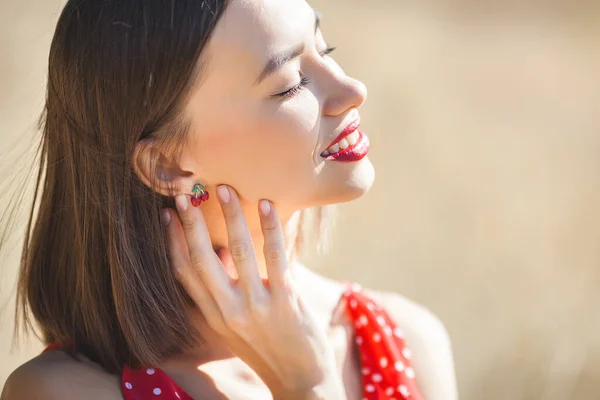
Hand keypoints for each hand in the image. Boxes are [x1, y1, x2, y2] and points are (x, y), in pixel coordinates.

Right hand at [161, 185, 344, 398]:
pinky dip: (270, 229)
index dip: (172, 241)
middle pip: (201, 260)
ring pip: (237, 252)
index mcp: (212, 315)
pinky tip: (267, 205)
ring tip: (226, 189)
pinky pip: (276, 258)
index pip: (183, 273)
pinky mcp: (285, 302)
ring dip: (231, 217)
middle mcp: (228, 311)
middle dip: (191, 224)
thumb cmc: (267, 346)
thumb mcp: (234, 325)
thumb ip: (222, 293)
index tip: (167, 213)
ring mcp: (256, 306)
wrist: (300, 381)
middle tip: (185, 192)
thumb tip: (221, 251)